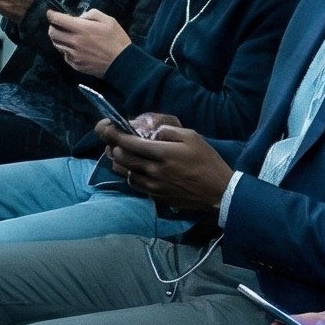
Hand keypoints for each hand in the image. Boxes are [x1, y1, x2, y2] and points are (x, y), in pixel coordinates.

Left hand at [46, 7, 131, 76]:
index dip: (51, 14)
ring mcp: (73, 55)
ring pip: (57, 45)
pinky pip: (64, 55)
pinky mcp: (75, 64)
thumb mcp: (108, 20)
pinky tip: (75, 48)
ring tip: (68, 36)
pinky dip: (66, 50)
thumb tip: (80, 17)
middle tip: (59, 25)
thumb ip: (91, 14)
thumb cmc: (117, 40)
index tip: (51, 13)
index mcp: (81, 29)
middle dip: (53, 26)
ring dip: (59, 38)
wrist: (122, 63)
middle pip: (52, 33)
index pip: (57, 20)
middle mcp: (73, 42)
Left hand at [103, 123, 233, 212]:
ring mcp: (153, 186)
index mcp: (162, 154)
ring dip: (118, 161)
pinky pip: (134, 184)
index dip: (113, 134)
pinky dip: (128, 174)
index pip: (128, 143)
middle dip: (113, 146)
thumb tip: (150, 132)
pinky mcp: (156, 197)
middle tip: (113, 139)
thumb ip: (168, 131)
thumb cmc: (207, 162)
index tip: (105, 128)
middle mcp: (153, 171)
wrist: (219, 193)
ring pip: (124, 173)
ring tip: (120, 153)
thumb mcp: (192, 137)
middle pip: (121, 158)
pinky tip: (133, 168)